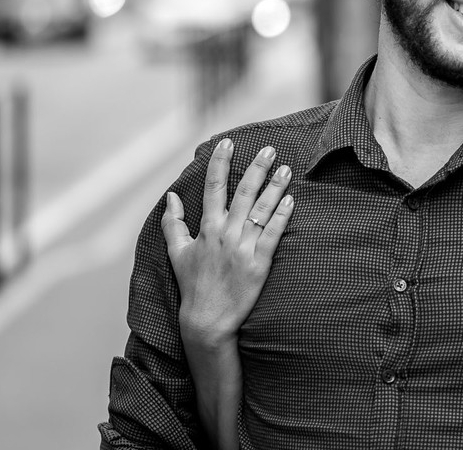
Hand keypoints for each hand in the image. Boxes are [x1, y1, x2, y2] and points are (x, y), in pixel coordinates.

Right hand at [160, 139, 293, 346]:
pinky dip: (282, 216)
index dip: (219, 162)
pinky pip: (273, 234)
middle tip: (270, 149)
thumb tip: (171, 196)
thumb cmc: (193, 285)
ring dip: (275, 187)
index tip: (228, 142)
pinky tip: (292, 200)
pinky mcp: (260, 263)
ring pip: (262, 210)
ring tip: (287, 168)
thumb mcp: (177, 253)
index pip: (213, 188)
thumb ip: (173, 223)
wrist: (208, 320)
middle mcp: (225, 234)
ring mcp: (243, 248)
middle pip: (243, 193)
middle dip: (257, 168)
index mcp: (207, 229)